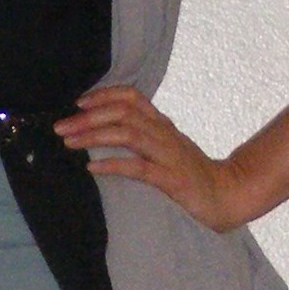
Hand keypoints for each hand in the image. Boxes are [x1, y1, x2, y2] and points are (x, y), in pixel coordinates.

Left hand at [54, 86, 246, 233]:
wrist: (227, 194)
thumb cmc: (193, 175)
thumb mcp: (167, 150)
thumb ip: (144, 140)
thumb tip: (108, 135)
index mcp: (162, 125)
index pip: (132, 97)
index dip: (104, 95)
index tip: (79, 102)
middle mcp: (164, 134)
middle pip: (123, 113)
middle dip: (88, 117)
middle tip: (60, 126)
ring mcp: (168, 155)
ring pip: (128, 134)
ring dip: (94, 136)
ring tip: (69, 143)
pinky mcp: (171, 179)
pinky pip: (138, 168)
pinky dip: (113, 165)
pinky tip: (93, 168)